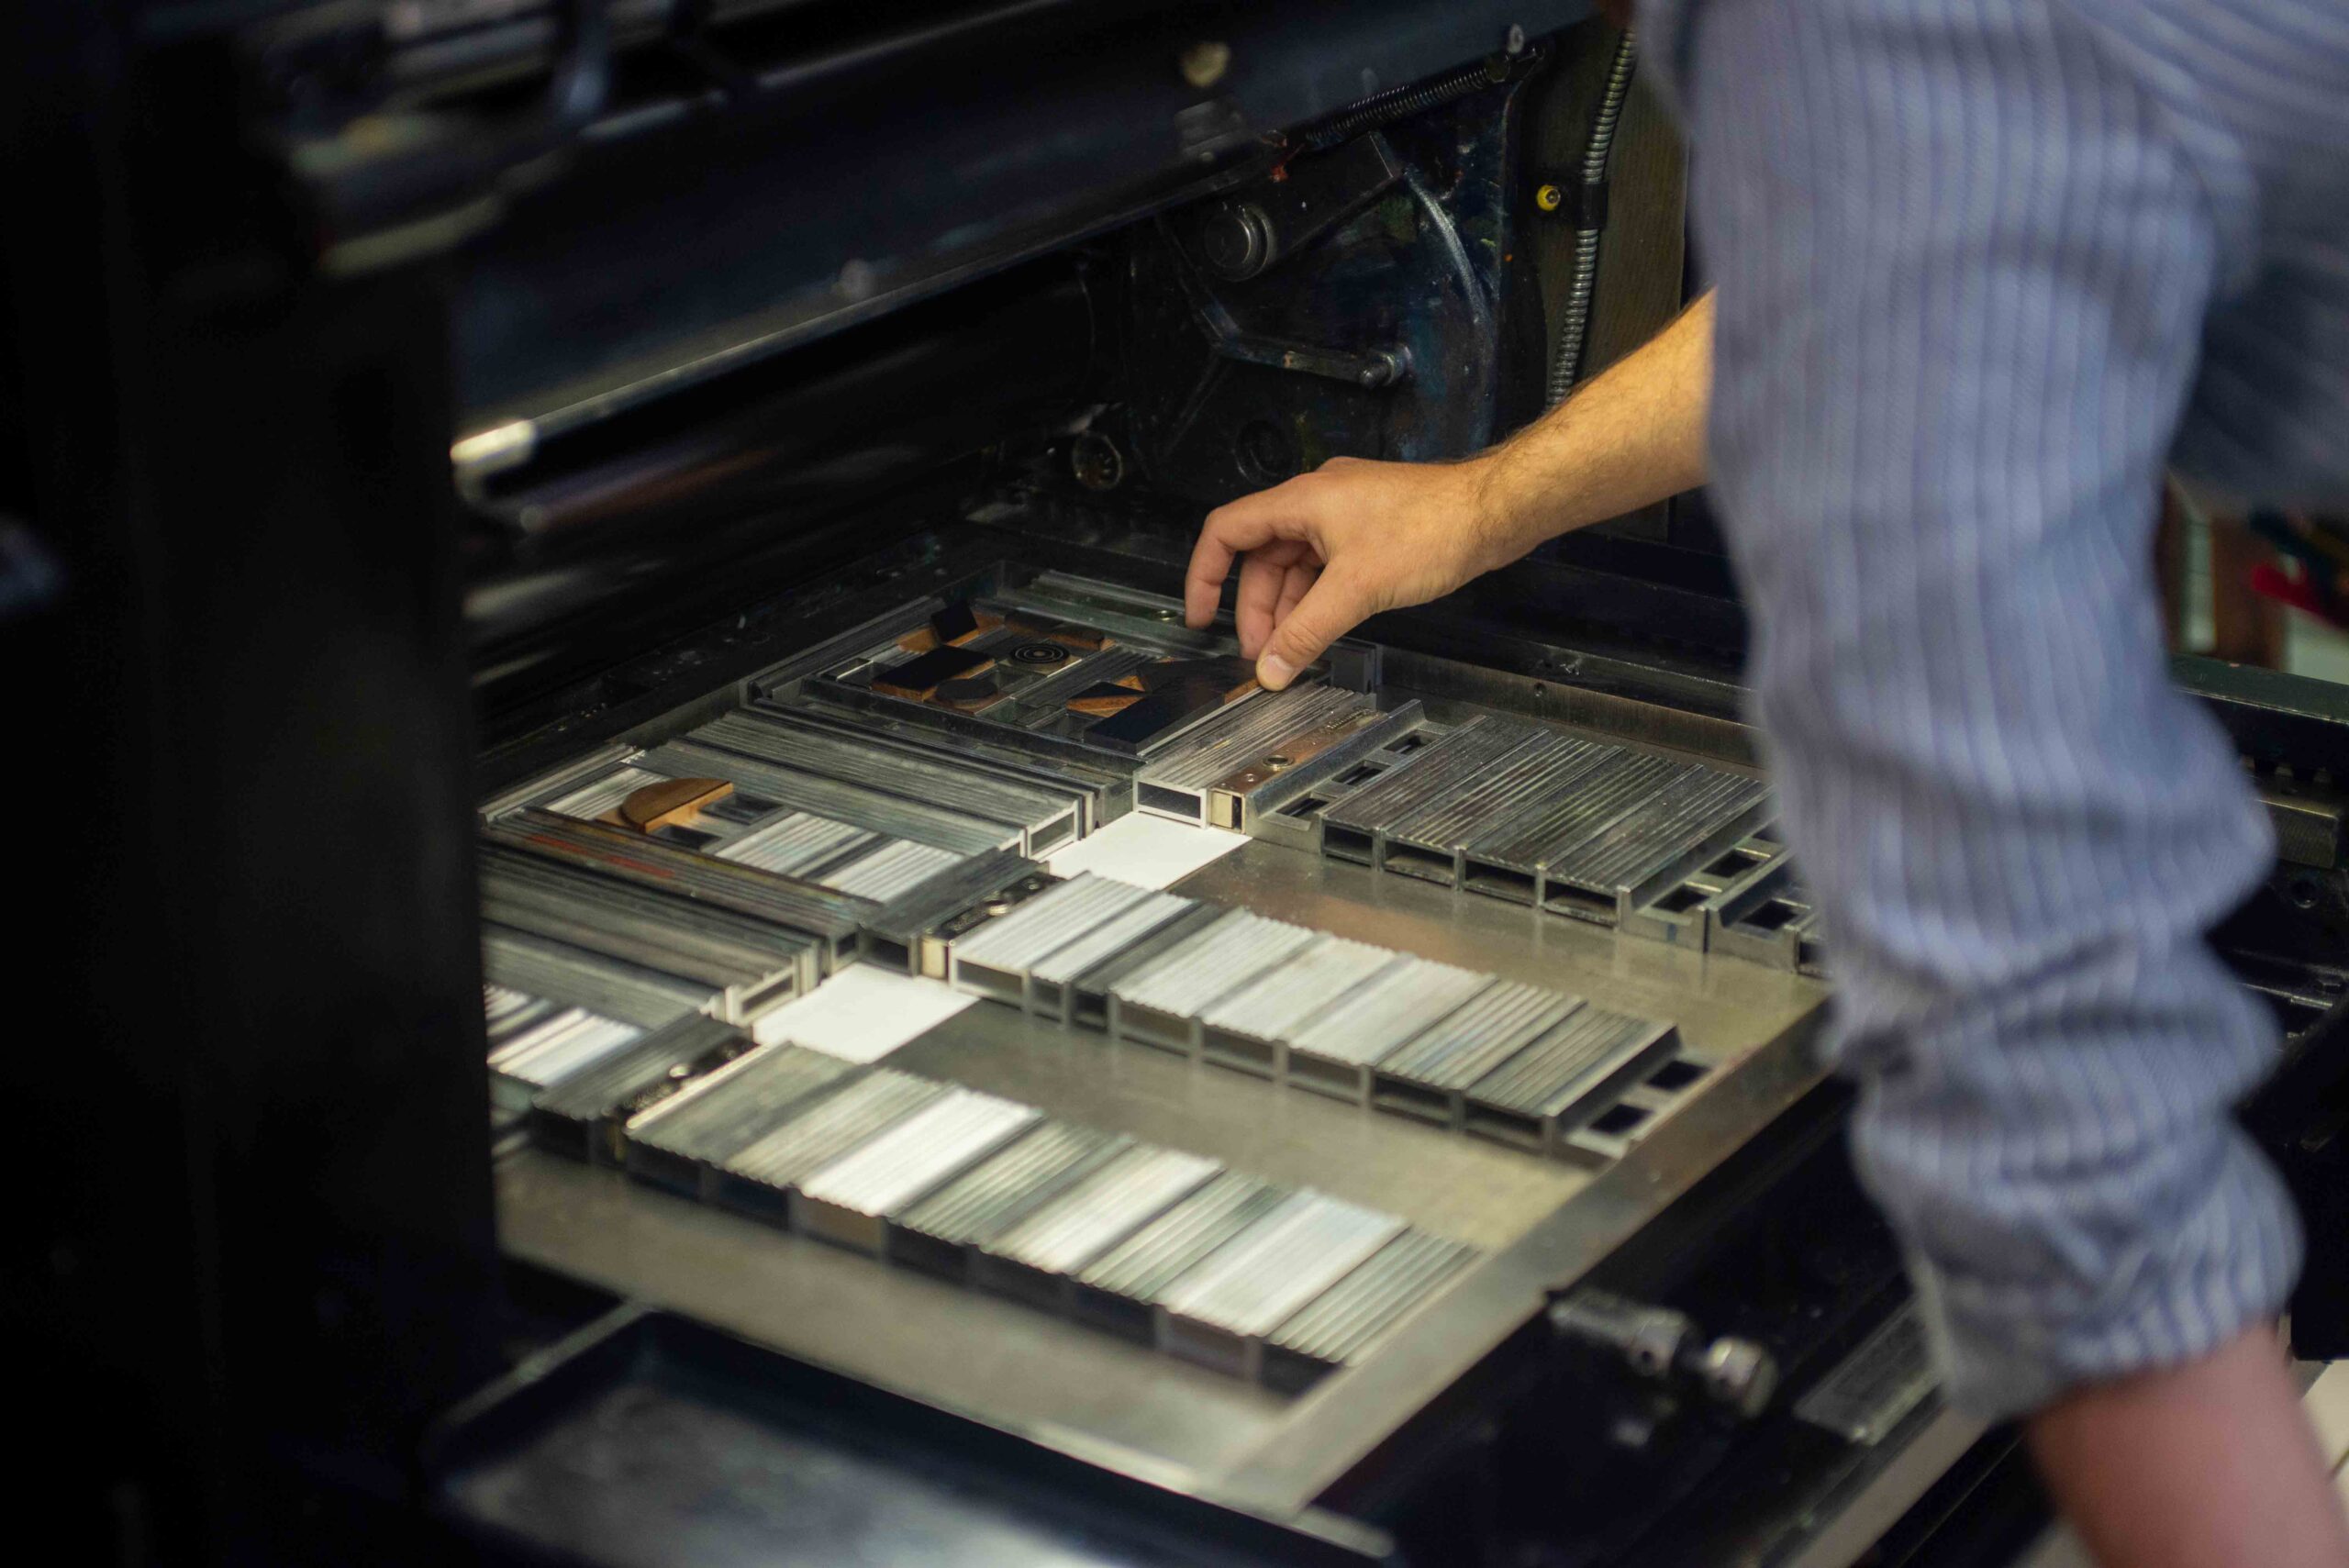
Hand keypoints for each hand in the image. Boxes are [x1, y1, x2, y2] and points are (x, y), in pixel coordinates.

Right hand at [1182, 455, 1512, 688]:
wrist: (1491, 513)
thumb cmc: (1433, 526)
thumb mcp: (1356, 589)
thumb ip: (1307, 632)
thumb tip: (1272, 665)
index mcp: (1301, 501)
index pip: (1226, 531)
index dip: (1204, 575)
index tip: (1200, 614)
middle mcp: (1317, 502)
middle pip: (1262, 557)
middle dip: (1255, 608)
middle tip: (1260, 651)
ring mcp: (1344, 516)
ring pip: (1296, 566)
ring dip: (1288, 608)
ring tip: (1288, 649)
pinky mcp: (1369, 531)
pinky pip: (1325, 568)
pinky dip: (1317, 599)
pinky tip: (1321, 627)